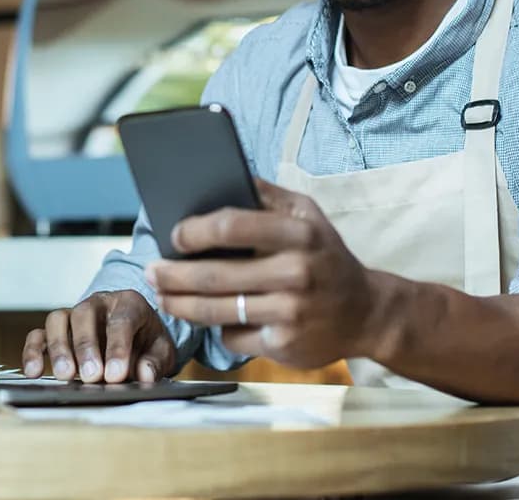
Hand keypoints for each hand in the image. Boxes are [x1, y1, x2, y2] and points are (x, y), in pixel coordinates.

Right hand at [21, 289, 176, 382]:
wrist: (138, 336)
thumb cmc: (148, 342)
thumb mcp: (162, 350)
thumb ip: (155, 362)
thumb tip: (144, 375)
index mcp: (128, 303)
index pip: (121, 320)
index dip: (117, 348)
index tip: (116, 375)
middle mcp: (99, 303)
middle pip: (85, 314)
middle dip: (87, 346)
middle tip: (92, 376)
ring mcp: (75, 315)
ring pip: (58, 319)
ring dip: (60, 348)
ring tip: (66, 376)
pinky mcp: (58, 331)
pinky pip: (39, 335)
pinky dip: (33, 351)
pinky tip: (33, 372)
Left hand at [146, 179, 380, 367]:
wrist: (368, 312)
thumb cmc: (325, 254)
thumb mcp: (307, 213)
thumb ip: (266, 194)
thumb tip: (218, 174)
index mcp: (298, 232)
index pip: (232, 225)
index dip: (194, 231)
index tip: (174, 235)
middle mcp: (296, 272)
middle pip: (214, 276)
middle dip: (172, 275)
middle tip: (150, 271)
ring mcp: (290, 313)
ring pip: (216, 311)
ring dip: (179, 304)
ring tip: (162, 295)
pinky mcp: (284, 345)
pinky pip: (233, 337)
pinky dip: (217, 328)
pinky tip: (208, 317)